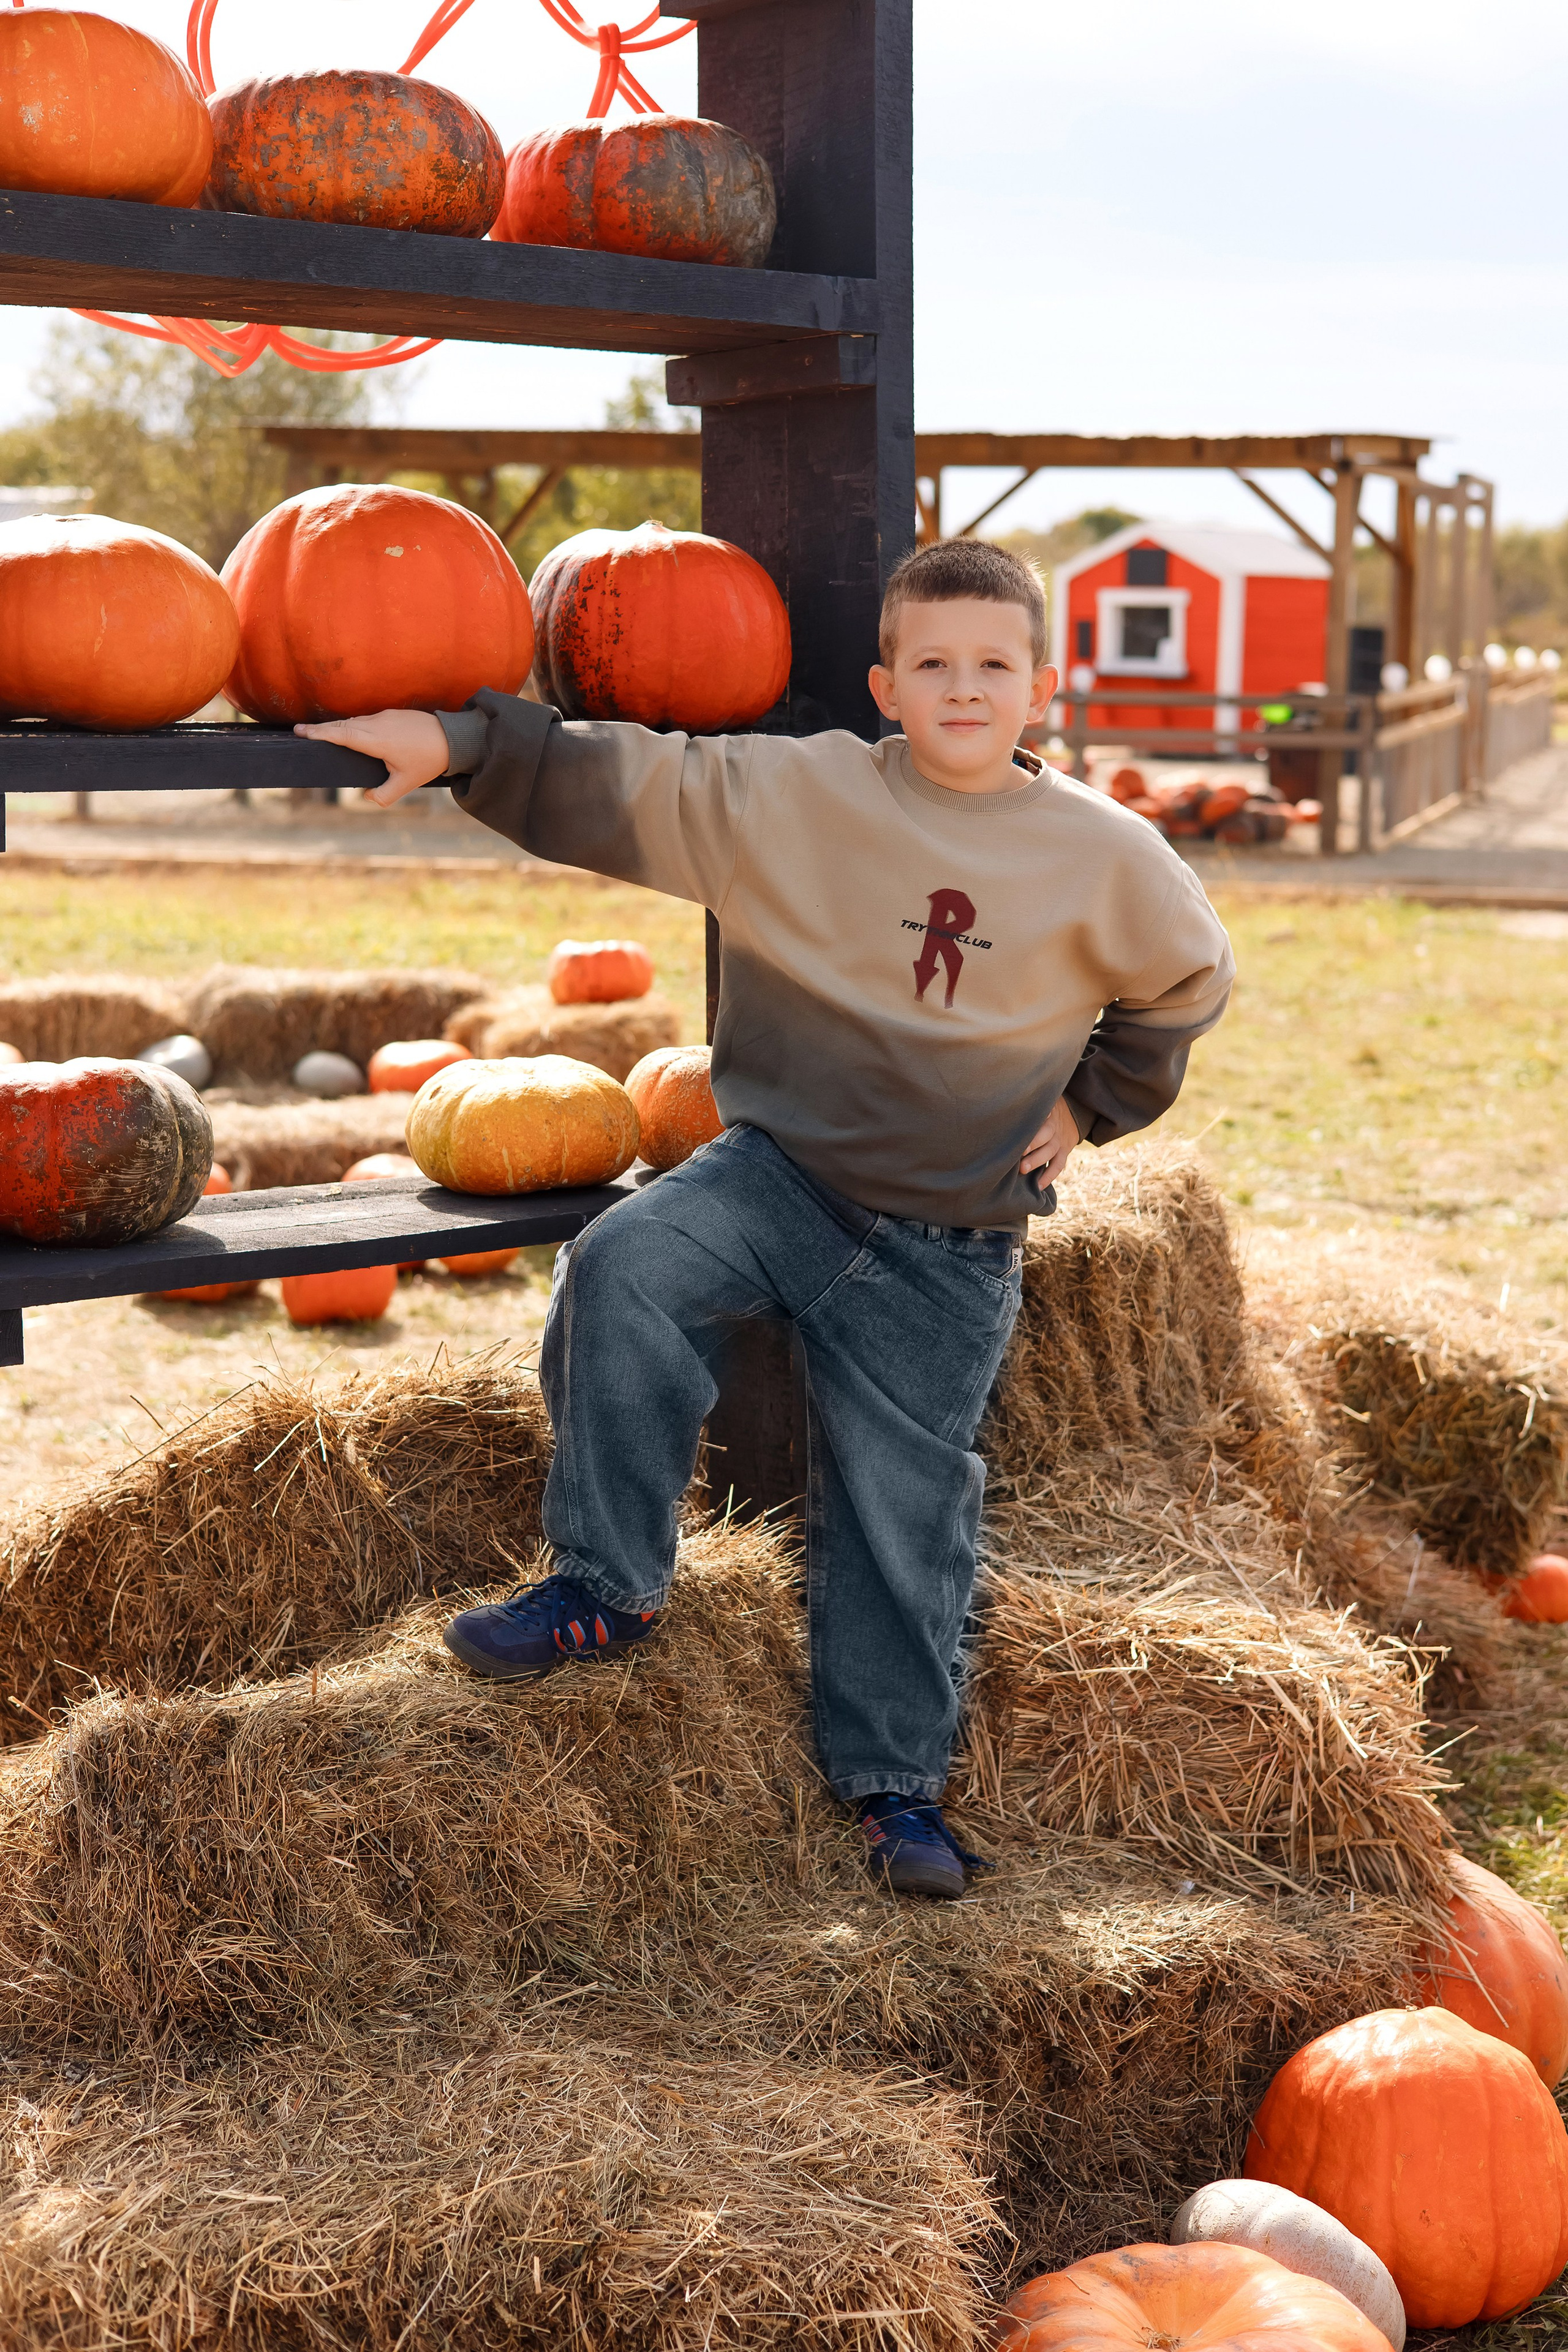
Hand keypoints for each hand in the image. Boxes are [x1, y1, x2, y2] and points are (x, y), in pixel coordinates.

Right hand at [293, 709, 449, 806]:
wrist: (453, 738)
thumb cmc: (429, 760)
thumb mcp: (407, 783)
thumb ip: (385, 795)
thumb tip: (368, 797)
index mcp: (376, 741)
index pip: (341, 735)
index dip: (320, 733)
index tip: (301, 732)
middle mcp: (377, 724)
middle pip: (342, 725)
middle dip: (320, 728)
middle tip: (299, 730)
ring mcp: (384, 716)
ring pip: (354, 721)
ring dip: (337, 726)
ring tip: (319, 733)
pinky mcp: (392, 714)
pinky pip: (366, 719)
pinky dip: (352, 725)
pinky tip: (348, 731)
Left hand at [1020, 1097, 1078, 1186]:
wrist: (1074, 1114)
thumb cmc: (1047, 1108)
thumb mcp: (1044, 1101)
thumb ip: (1030, 1104)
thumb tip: (1008, 1105)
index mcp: (1048, 1114)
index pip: (1040, 1119)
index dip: (1031, 1128)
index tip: (1018, 1136)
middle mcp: (1054, 1128)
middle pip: (1045, 1136)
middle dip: (1032, 1146)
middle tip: (1017, 1151)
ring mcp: (1059, 1141)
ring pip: (1051, 1152)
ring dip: (1037, 1161)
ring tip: (1023, 1170)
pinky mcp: (1064, 1152)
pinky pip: (1058, 1166)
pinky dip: (1049, 1176)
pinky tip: (1038, 1186)